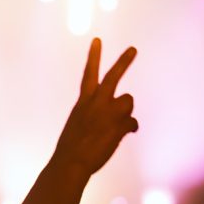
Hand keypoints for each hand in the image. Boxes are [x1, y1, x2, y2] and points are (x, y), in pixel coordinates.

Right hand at [51, 38, 137, 176]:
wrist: (70, 163)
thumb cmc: (71, 149)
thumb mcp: (79, 126)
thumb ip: (97, 116)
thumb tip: (124, 120)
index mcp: (83, 102)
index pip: (89, 74)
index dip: (94, 56)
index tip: (98, 40)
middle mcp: (96, 102)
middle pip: (113, 77)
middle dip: (123, 62)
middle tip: (133, 49)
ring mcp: (108, 112)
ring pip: (128, 101)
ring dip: (125, 113)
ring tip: (112, 127)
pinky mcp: (119, 124)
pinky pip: (133, 123)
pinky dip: (129, 129)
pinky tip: (118, 137)